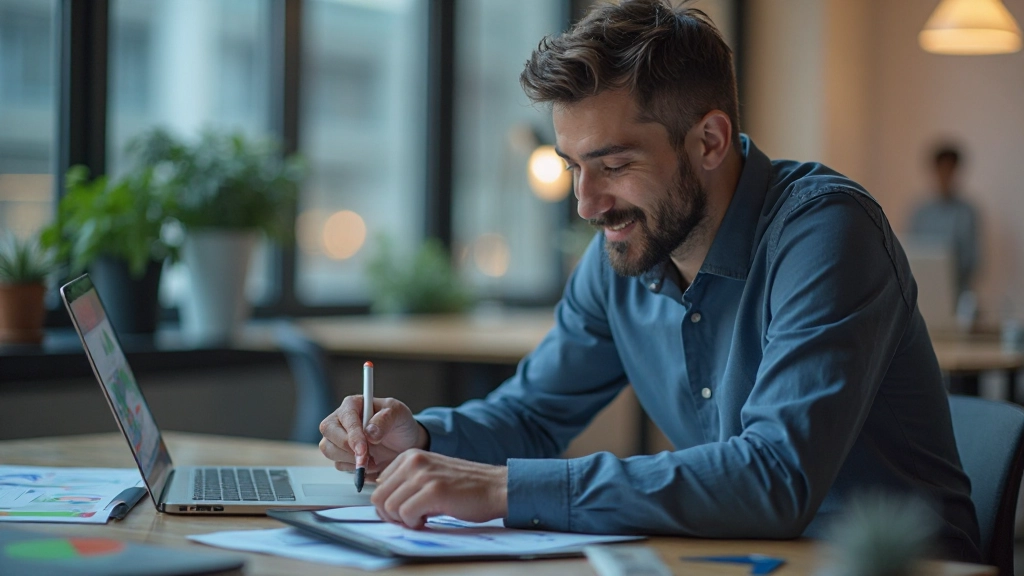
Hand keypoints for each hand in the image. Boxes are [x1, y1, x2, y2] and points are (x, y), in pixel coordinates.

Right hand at [319, 395, 428, 476]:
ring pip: (330, 450)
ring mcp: (338, 438)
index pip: (346, 418)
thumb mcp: (400, 415)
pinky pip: (339, 464)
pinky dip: (354, 468)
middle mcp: (341, 419)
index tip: (363, 449)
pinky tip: (370, 464)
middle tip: (368, 458)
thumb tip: (369, 432)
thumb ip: (386, 419)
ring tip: (373, 459)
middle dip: (348, 449)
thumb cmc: (401, 424)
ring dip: (351, 460)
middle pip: (329, 433)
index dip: (353, 435)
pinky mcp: (340, 455)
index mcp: (353, 404)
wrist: (405, 443)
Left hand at [371, 449, 506, 528]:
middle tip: (410, 519)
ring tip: (422, 517)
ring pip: (390, 507)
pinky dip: (414, 523)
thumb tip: (383, 501)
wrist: (495, 487)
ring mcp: (423, 475)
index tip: (405, 511)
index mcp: (410, 456)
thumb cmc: (465, 486)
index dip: (388, 505)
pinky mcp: (434, 490)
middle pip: (379, 498)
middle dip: (392, 516)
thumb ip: (406, 482)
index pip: (378, 486)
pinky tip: (428, 519)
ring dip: (404, 520)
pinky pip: (406, 514)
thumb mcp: (430, 474)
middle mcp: (414, 461)